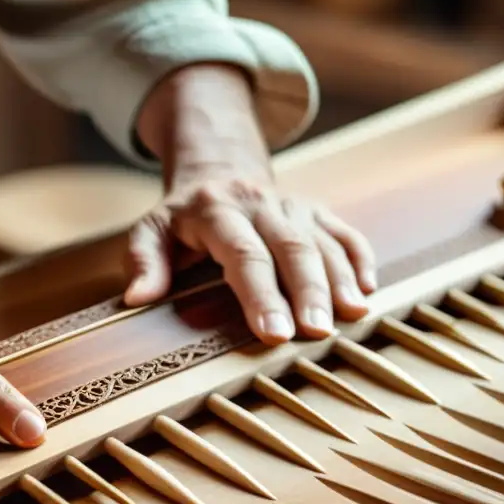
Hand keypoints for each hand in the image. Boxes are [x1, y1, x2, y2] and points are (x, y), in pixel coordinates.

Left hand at [123, 174, 375, 343]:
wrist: (219, 170)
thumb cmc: (180, 217)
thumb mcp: (149, 231)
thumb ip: (143, 261)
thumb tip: (137, 298)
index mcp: (216, 210)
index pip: (243, 255)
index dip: (260, 294)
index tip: (274, 333)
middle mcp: (259, 203)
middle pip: (291, 248)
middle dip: (307, 291)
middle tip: (317, 332)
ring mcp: (293, 205)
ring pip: (323, 241)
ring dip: (339, 280)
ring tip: (350, 318)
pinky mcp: (316, 210)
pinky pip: (344, 233)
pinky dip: (360, 260)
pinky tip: (367, 293)